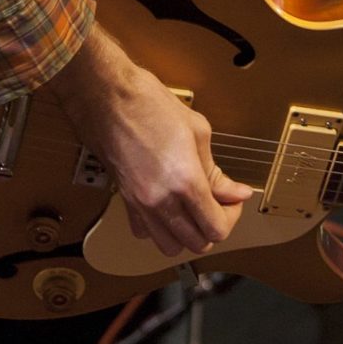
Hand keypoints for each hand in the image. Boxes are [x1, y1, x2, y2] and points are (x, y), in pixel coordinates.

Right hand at [43, 26, 252, 255]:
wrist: (107, 96)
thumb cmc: (148, 104)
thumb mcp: (197, 131)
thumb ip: (217, 171)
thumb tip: (236, 192)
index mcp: (184, 181)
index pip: (216, 228)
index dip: (232, 217)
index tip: (233, 201)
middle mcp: (160, 199)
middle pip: (197, 243)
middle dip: (213, 227)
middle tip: (218, 204)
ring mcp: (139, 203)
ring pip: (169, 246)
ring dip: (187, 235)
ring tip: (193, 210)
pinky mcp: (124, 200)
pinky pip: (144, 233)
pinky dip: (159, 229)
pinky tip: (167, 208)